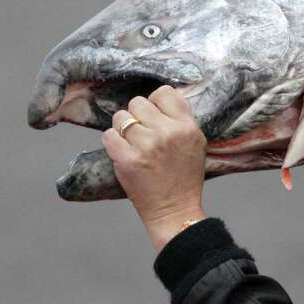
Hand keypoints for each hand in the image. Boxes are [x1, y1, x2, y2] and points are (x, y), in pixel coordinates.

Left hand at [102, 86, 207, 251]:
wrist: (175, 210)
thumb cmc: (184, 177)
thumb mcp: (195, 143)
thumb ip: (181, 120)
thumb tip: (159, 98)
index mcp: (187, 127)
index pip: (164, 93)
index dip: (155, 102)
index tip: (154, 116)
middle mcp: (167, 132)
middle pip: (138, 102)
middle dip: (137, 116)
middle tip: (143, 134)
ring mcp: (146, 145)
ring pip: (121, 117)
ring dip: (123, 129)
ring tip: (133, 144)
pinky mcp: (127, 159)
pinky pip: (108, 135)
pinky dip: (112, 143)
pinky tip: (123, 153)